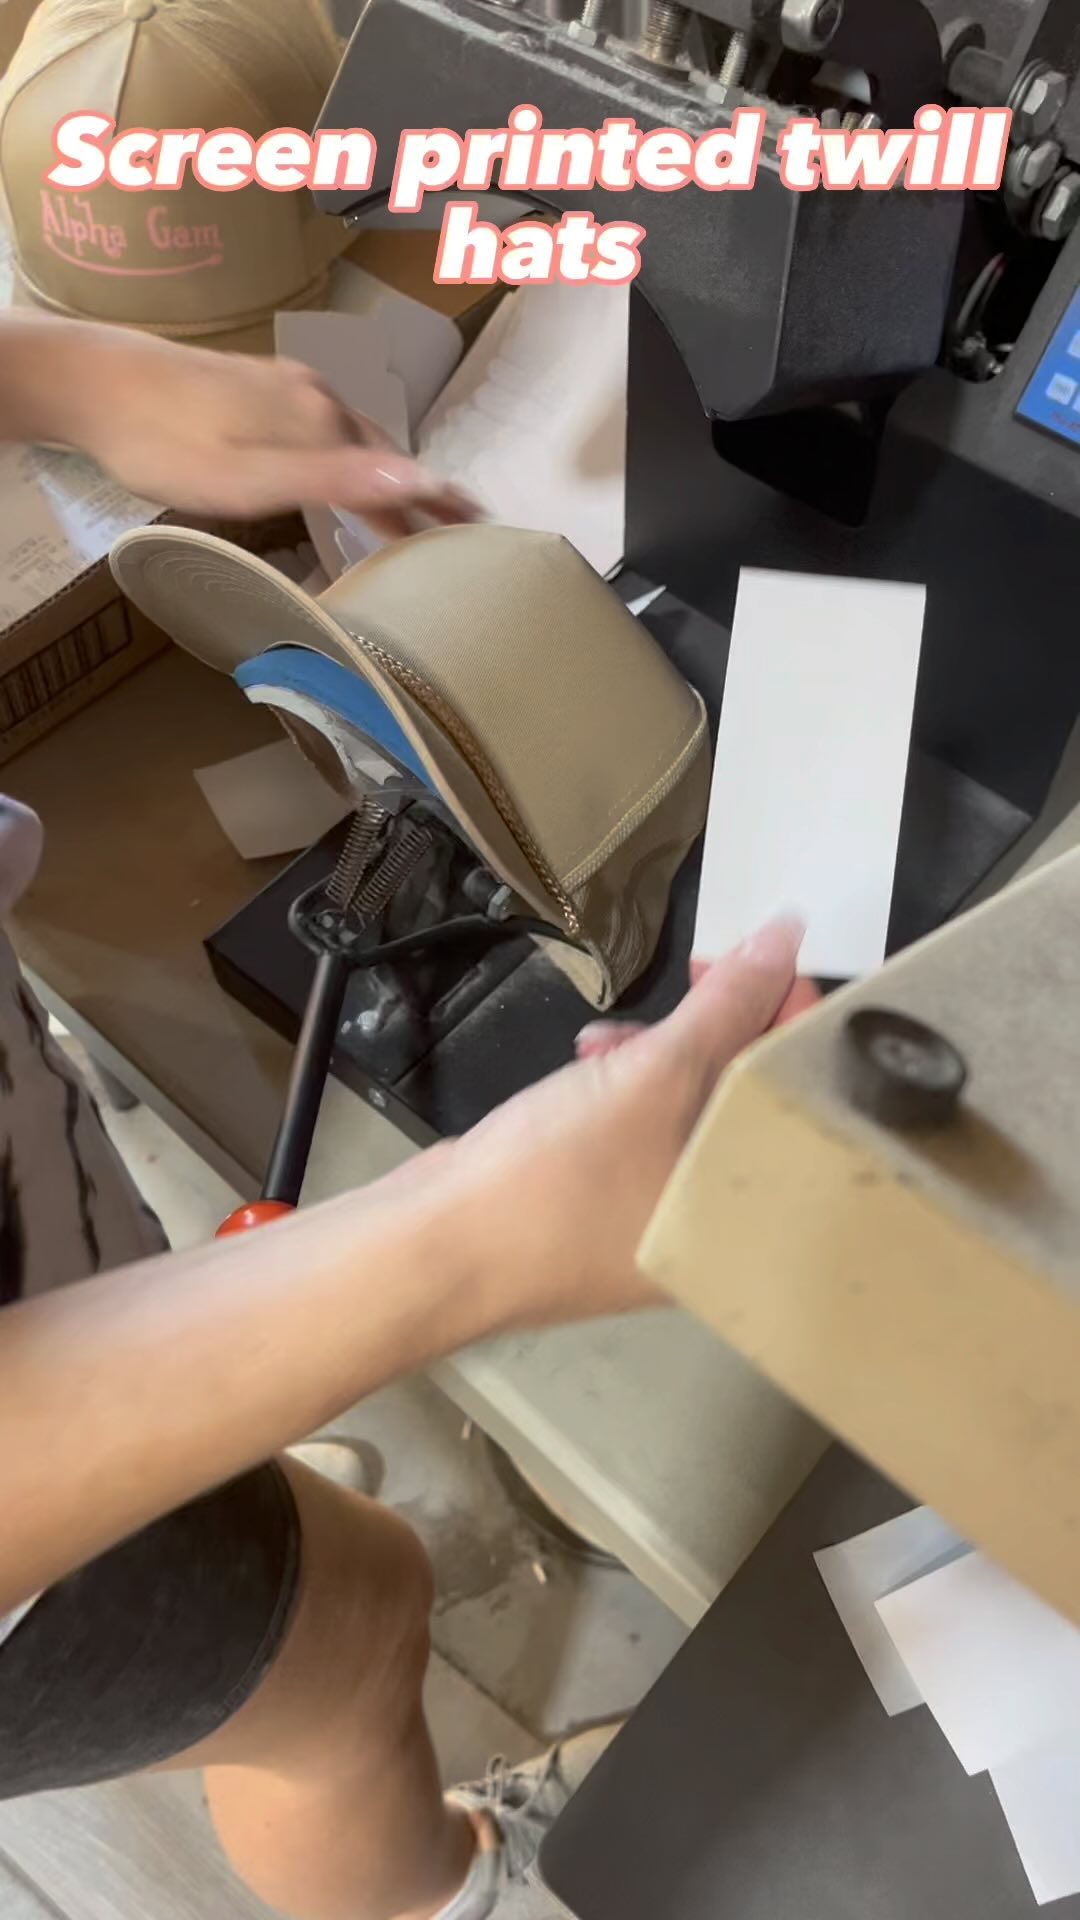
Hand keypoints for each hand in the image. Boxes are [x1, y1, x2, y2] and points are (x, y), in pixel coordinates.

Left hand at [54, 325, 479, 536]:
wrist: (98, 381)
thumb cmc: (166, 442)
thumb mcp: (251, 477)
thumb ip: (335, 479)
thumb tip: (419, 478)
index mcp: (322, 424)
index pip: (397, 478)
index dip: (436, 509)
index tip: (479, 531)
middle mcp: (316, 398)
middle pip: (387, 455)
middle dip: (426, 490)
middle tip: (464, 525)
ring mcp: (289, 386)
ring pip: (359, 439)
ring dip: (392, 472)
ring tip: (416, 504)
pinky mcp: (262, 385)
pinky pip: (330, 427)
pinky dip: (355, 455)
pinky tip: (345, 468)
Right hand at [443, 917, 819, 1331]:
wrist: (440, 1245)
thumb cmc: (563, 1172)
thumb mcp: (657, 1077)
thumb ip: (729, 1005)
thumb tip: (788, 934)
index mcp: (757, 1208)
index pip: (808, 1091)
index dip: (789, 1013)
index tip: (749, 959)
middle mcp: (722, 1219)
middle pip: (751, 1094)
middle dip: (715, 1029)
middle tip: (686, 981)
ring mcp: (661, 1216)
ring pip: (692, 1106)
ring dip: (662, 1052)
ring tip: (610, 1038)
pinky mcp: (609, 1203)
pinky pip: (645, 1127)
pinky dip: (625, 1087)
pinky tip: (586, 1064)